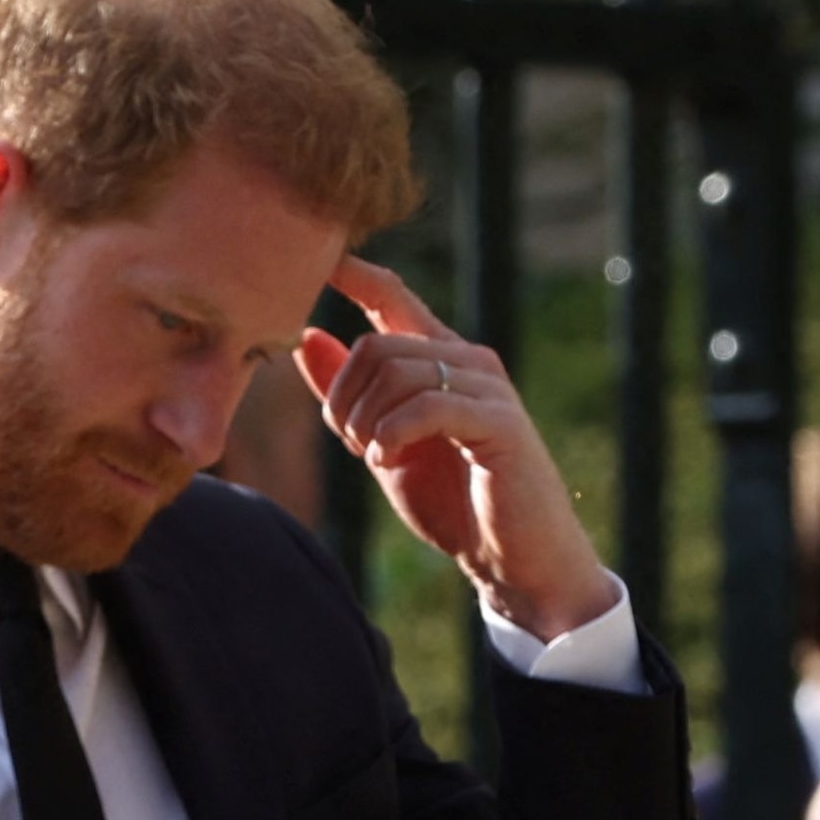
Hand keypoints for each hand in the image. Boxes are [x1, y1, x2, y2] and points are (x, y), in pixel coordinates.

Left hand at [295, 258, 618, 641]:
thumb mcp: (383, 445)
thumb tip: (307, 338)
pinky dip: (393, 432)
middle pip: (377, 343)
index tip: (324, 261)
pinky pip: (427, 404)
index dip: (356, 275)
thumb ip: (349, 395)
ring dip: (366, 420)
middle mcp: (467, 360)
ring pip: (397, 371)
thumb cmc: (452, 503)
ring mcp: (487, 387)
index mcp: (439, 360)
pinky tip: (389, 459)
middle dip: (343, 397)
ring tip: (375, 456)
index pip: (394, 297)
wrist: (512, 559)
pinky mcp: (500, 421)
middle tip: (352, 444)